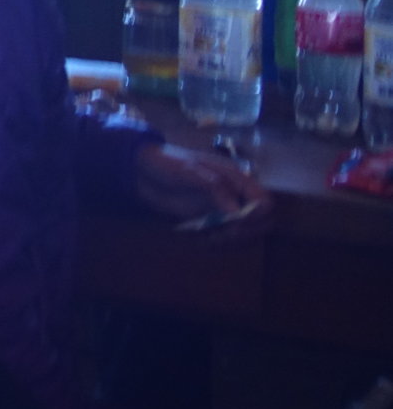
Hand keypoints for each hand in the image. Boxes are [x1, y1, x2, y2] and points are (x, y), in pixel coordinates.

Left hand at [133, 144, 270, 236]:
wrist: (144, 172)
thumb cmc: (169, 164)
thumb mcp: (190, 171)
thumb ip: (214, 188)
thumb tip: (236, 213)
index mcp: (237, 180)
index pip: (264, 202)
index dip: (258, 216)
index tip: (238, 223)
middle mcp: (235, 198)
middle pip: (259, 224)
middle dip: (245, 234)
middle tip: (222, 235)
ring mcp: (223, 212)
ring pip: (243, 236)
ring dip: (230, 242)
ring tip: (207, 239)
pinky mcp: (210, 223)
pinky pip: (223, 240)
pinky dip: (214, 245)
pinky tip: (199, 240)